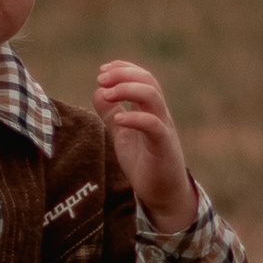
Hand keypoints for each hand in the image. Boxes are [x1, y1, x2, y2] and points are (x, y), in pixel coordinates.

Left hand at [93, 61, 195, 232]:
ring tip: (107, 94)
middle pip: (149, 81)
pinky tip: (119, 119)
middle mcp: (159, 114)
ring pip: (153, 96)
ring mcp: (163, 128)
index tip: (102, 71)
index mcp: (150, 109)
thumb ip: (111, 114)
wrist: (162, 193)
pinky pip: (153, 126)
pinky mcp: (163, 146)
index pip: (142, 77)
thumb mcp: (122, 134)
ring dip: (128, 89)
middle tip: (101, 78)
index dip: (123, 69)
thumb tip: (98, 92)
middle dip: (123, 75)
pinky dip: (135, 118)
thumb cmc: (144, 163)